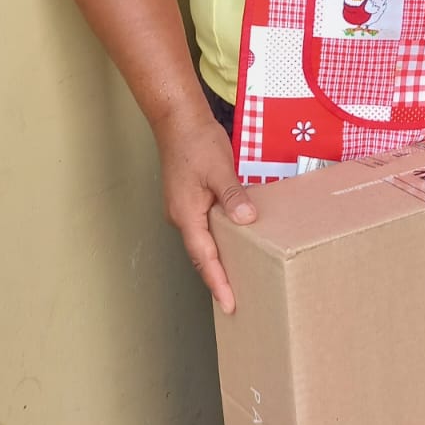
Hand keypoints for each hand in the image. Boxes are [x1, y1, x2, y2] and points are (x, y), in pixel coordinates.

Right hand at [153, 105, 255, 313]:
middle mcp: (182, 217)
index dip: (218, 282)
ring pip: (203, 244)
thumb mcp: (219, 169)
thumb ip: (233, 196)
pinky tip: (234, 244)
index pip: (205, 258)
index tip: (230, 303)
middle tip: (237, 302)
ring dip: (217, 262)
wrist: (177, 121)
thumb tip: (246, 219)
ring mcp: (184, 210)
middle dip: (217, 280)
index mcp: (186, 215)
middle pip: (201, 256)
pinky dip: (218, 242)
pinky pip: (205, 230)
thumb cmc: (196, 142)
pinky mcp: (190, 201)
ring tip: (238, 280)